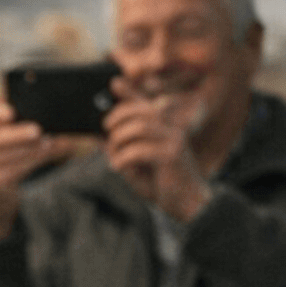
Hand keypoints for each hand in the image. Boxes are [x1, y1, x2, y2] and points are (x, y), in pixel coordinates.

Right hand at [0, 102, 56, 240]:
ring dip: (30, 149)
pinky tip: (45, 154)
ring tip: (48, 142)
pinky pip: (13, 170)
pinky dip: (32, 161)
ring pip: (6, 156)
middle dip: (17, 135)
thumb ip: (3, 119)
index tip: (12, 113)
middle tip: (37, 131)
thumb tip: (25, 101)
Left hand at [102, 78, 210, 222]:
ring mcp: (173, 140)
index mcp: (163, 128)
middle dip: (118, 117)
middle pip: (140, 110)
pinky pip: (140, 149)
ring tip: (114, 156)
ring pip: (139, 127)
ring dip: (119, 141)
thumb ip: (120, 150)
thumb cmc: (160, 183)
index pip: (144, 105)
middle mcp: (171, 129)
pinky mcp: (172, 155)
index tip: (114, 82)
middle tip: (106, 130)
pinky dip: (123, 157)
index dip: (130, 92)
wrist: (186, 204)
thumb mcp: (135, 164)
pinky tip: (118, 167)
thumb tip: (99, 138)